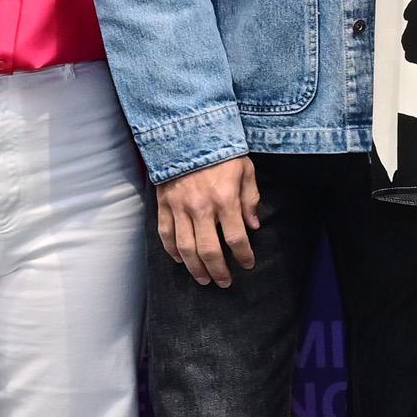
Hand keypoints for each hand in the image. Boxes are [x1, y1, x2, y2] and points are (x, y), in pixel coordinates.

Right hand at [156, 156, 262, 287]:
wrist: (186, 133)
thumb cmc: (222, 152)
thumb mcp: (246, 171)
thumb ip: (250, 200)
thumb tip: (253, 226)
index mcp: (225, 200)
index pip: (236, 238)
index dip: (244, 255)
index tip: (248, 264)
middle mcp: (201, 208)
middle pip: (209, 250)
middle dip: (218, 270)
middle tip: (224, 282)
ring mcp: (179, 208)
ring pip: (185, 248)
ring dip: (195, 268)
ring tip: (203, 279)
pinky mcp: (163, 205)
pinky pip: (165, 234)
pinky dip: (171, 251)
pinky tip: (180, 261)